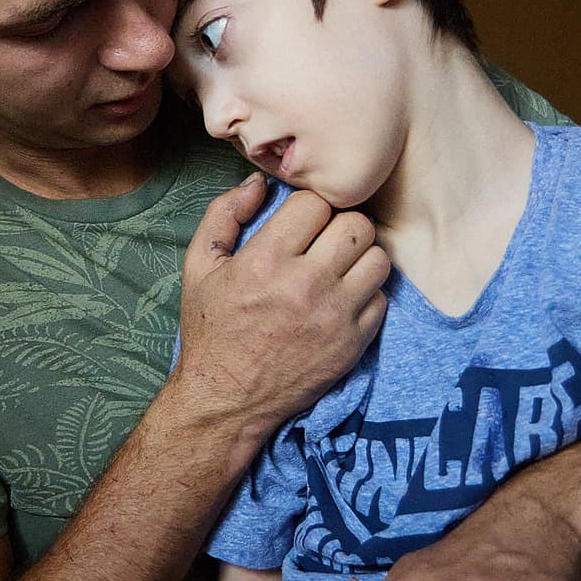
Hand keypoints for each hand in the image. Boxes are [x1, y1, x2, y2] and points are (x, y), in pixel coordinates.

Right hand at [176, 176, 389, 441]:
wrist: (226, 399)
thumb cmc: (211, 330)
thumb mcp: (199, 267)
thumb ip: (223, 215)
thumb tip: (257, 182)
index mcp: (265, 260)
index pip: (315, 203)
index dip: (308, 208)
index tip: (300, 224)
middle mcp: (305, 284)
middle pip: (356, 225)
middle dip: (339, 227)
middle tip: (324, 242)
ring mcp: (334, 315)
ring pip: (378, 258)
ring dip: (360, 257)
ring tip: (339, 267)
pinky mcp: (353, 343)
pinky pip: (381, 298)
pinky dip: (365, 294)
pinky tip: (341, 300)